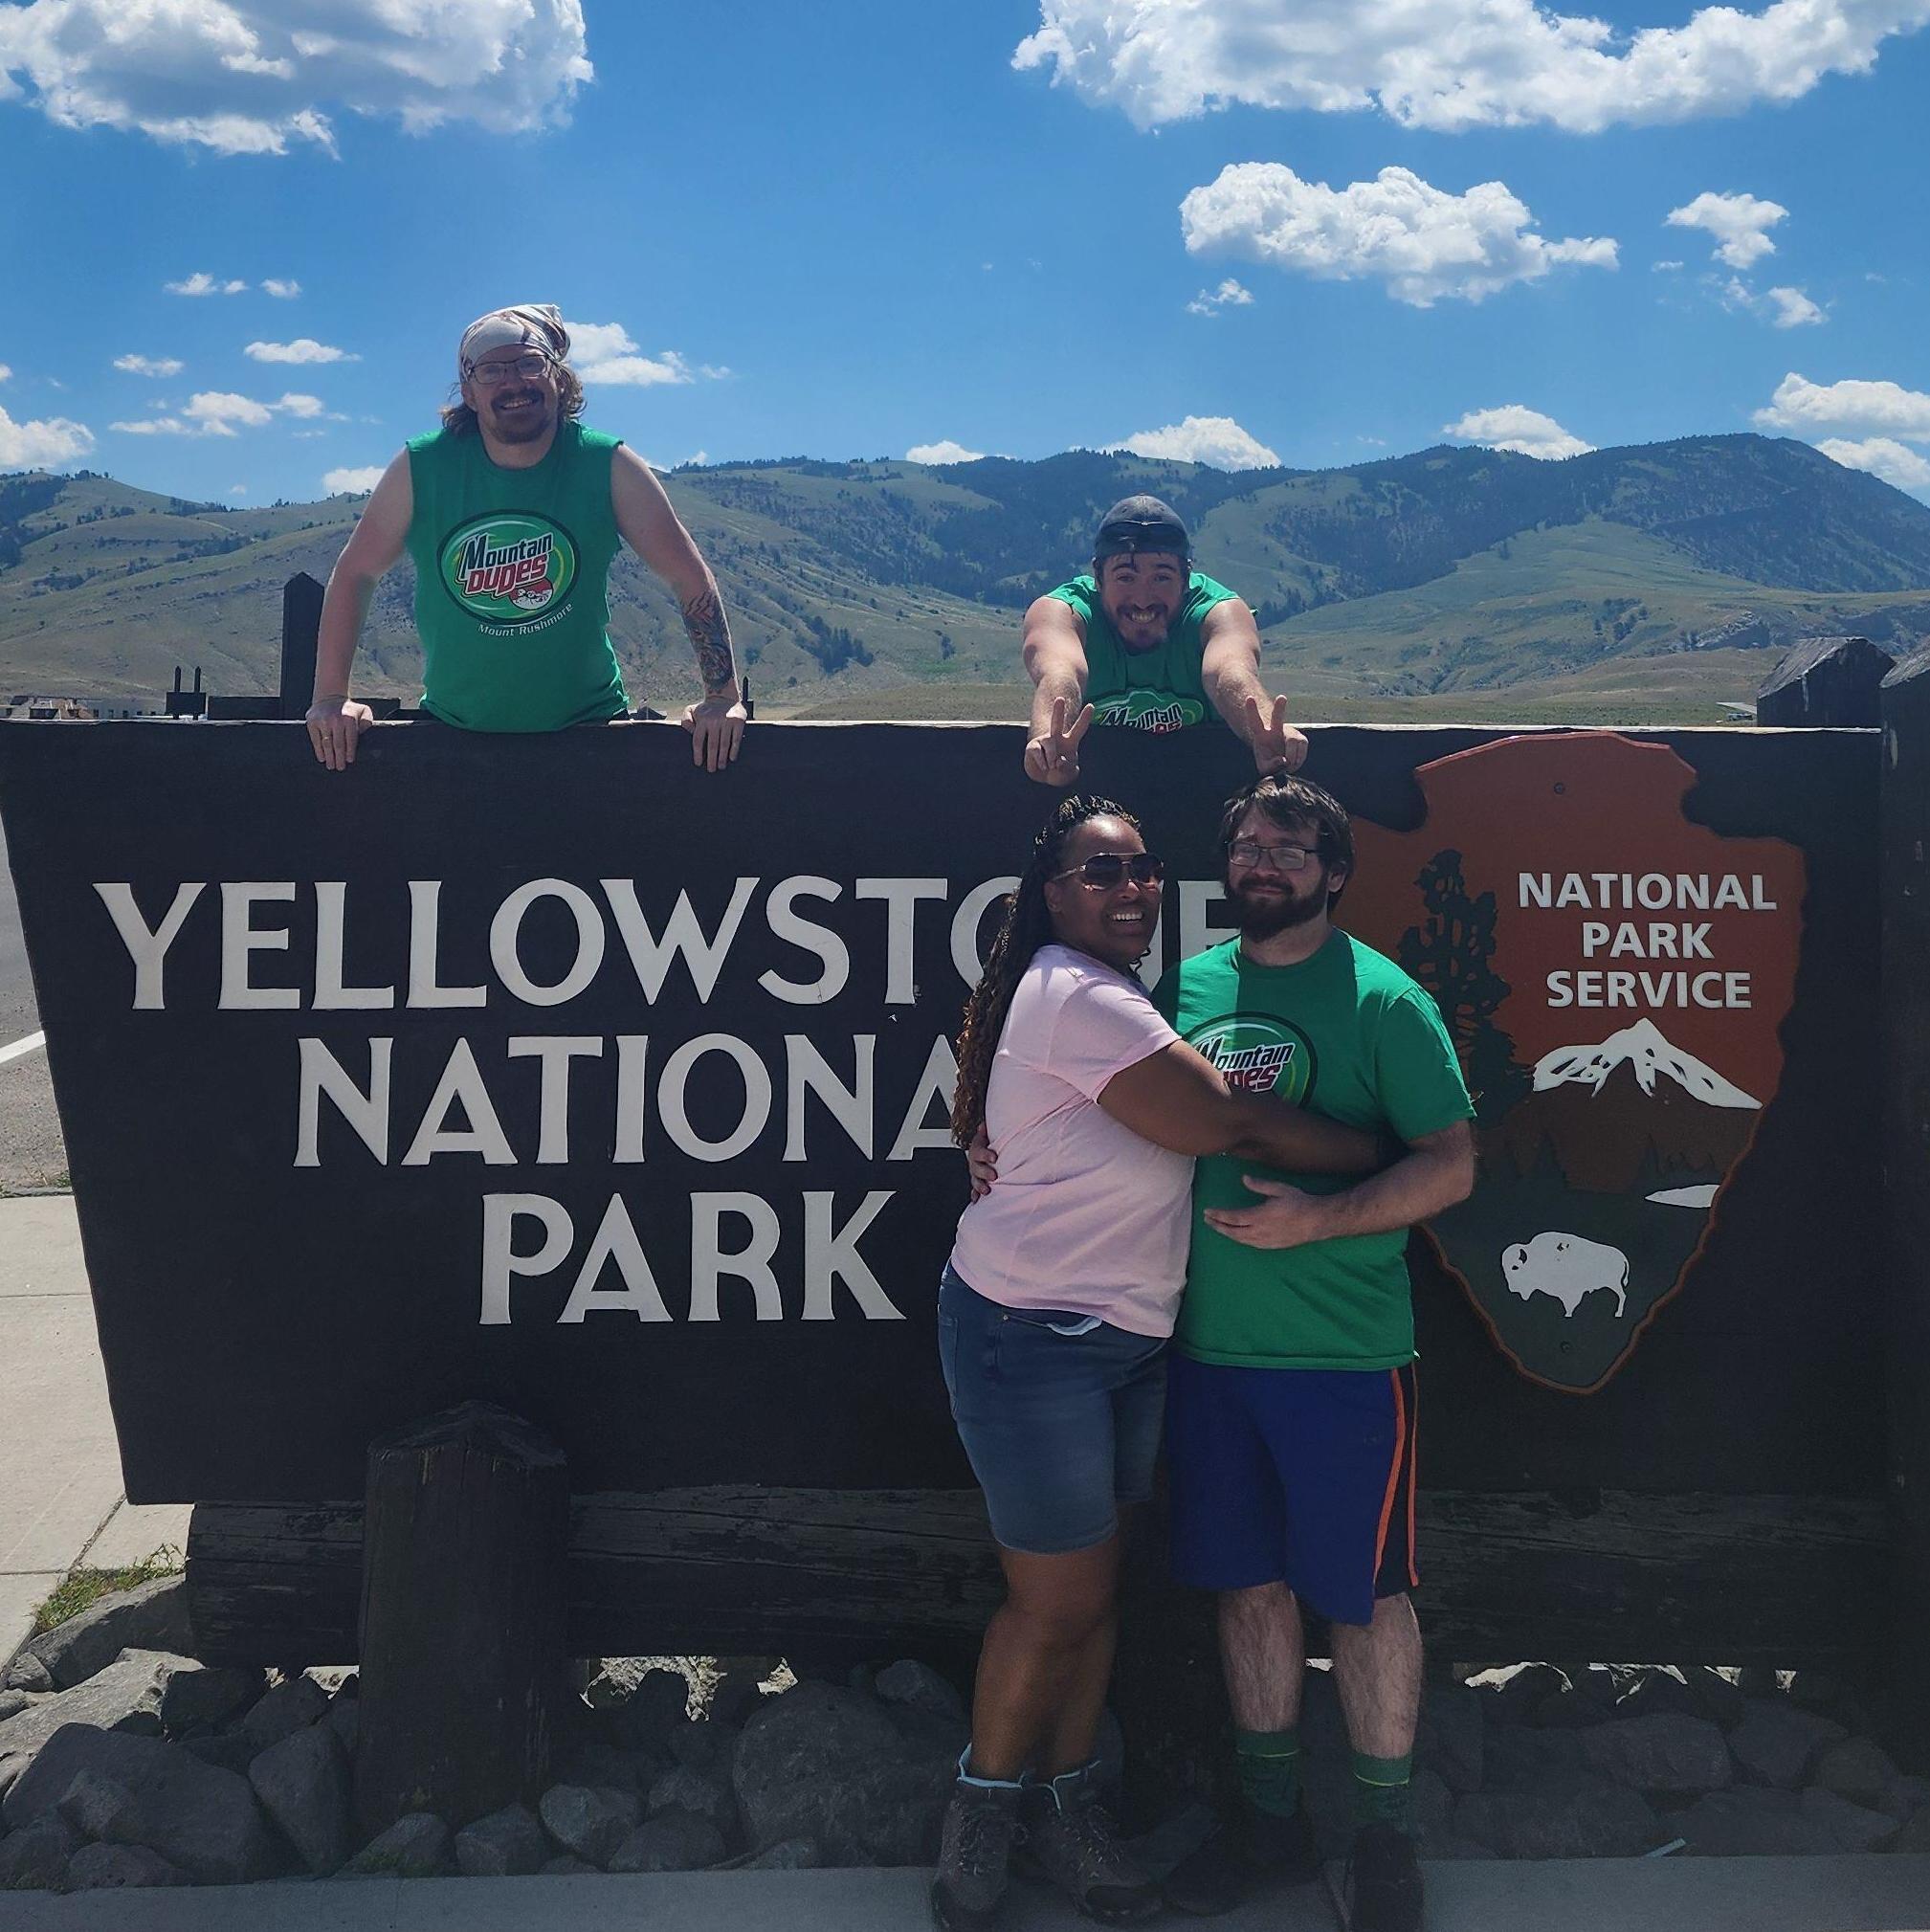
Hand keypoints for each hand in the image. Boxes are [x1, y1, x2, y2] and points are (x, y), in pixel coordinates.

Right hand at [305, 697, 373, 771]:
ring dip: (329, 757)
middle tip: (340, 768)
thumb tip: (362, 734)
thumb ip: (367, 722)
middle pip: (338, 744)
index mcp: (349, 719)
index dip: (350, 751)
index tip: (349, 761)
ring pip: (326, 744)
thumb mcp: (363, 711)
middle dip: (339, 758)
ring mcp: (322, 721)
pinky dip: (319, 751)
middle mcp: (335, 720)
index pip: (350, 739)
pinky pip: (315, 740)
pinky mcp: (312, 723)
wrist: (329, 697)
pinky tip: (322, 758)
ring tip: (331, 766)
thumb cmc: (349, 709)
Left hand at [681, 697, 746, 772]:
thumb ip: (686, 721)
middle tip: (711, 770)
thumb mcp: (691, 710)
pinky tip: (732, 758)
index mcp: (702, 720)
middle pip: (712, 745)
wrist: (724, 697)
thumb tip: (689, 733)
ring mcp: (727, 722)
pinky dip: (734, 750)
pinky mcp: (738, 722)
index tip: (698, 763)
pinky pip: (736, 739)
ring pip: (724, 744)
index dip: (698, 754)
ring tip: (721, 766)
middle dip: (712, 759)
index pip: (698, 740)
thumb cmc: (706, 709)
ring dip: (722, 757)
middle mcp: (714, 721)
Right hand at [966, 1126, 998, 1199]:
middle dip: (984, 1172)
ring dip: (979, 1185)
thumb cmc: (992, 1142)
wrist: (989, 1149)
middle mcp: (974, 1161)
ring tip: (987, 1190)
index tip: (994, 1157)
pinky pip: (974, 1189)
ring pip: (974, 1179)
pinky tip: (977, 1200)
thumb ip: (988, 1130)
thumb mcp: (991, 1133)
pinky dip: (976, 1195)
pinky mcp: (978, 1181)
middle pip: (975, 1167)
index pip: (978, 1150)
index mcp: (977, 1148)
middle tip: (993, 1175)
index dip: (985, 1154)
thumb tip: (984, 1125)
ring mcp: (975, 1172)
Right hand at [1023, 696, 1092, 785]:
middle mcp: (1057, 738)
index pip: (1079, 728)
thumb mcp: (1069, 774)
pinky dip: (1043, 762)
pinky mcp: (1033, 747)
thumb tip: (1058, 760)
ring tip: (1053, 766)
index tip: (1091, 706)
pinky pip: (1038, 752)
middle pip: (1057, 722)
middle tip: (1060, 699)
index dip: (1084, 718)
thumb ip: (1067, 768)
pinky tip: (1045, 767)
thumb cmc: (1060, 773)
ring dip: (1052, 756)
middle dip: (1058, 710)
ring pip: (1049, 741)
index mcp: (1070, 742)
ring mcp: (1044, 741)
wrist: (1045, 780)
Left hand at [1203, 1175, 1331, 1249]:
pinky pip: (1250, 1245)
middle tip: (1207, 1220)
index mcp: (1261, 1216)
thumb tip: (1244, 1178)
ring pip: (1240, 1240)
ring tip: (1218, 1227)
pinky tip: (1237, 1236)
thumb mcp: (1280, 1189)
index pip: (1233, 1218)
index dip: (1218, 1215)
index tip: (1208, 1211)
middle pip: (1233, 1232)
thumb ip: (1260, 1185)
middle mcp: (1261, 1231)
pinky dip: (1239, 1240)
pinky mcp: (1272, 1246)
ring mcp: (1266, 1241)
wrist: (1317, 1221)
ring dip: (1227, 1234)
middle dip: (1218, 1226)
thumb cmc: (1299, 1202)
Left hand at [1243, 694, 1308, 774]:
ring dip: (1292, 758)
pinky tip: (1293, 765)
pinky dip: (1299, 760)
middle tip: (1281, 698)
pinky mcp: (1301, 739)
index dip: (1252, 711)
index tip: (1249, 698)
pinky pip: (1302, 748)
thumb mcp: (1265, 769)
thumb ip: (1271, 766)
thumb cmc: (1269, 764)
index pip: (1255, 722)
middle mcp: (1276, 730)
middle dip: (1279, 707)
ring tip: (1288, 767)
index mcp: (1261, 735)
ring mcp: (1290, 733)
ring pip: (1293, 742)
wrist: (1281, 764)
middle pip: (1277, 717)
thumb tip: (1284, 760)